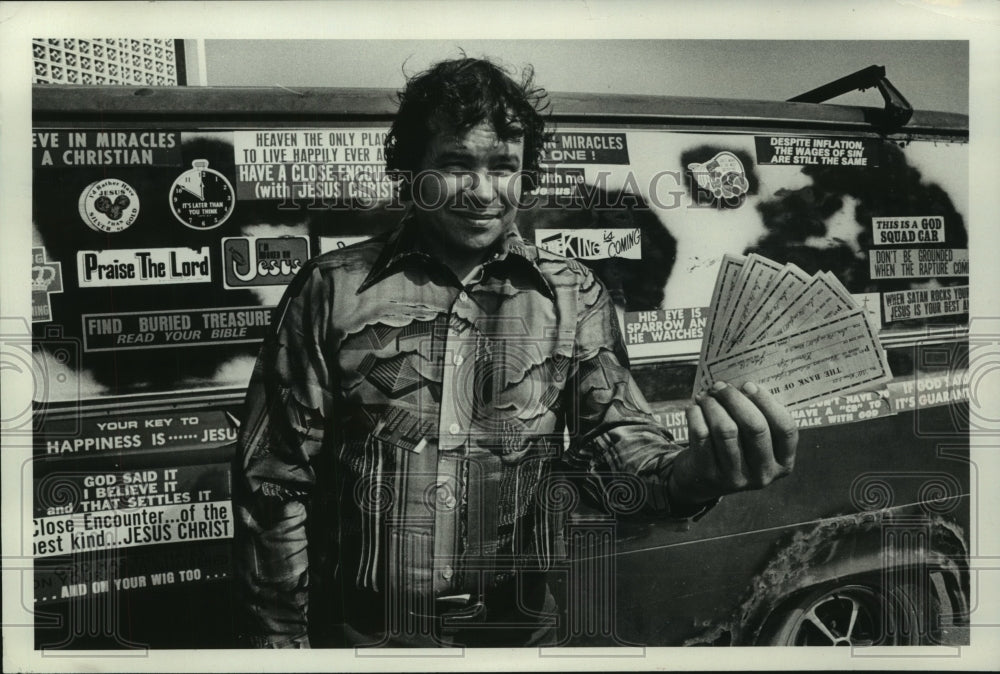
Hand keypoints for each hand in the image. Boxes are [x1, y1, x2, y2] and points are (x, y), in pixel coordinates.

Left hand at [668, 381, 797, 506]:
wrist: (701, 481)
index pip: (785, 429)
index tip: (748, 385)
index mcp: (783, 462)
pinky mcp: (709, 475)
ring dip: (713, 405)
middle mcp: (763, 474)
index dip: (767, 402)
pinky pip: (702, 435)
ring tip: (706, 396)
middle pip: (755, 427)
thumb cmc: (734, 448)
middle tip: (720, 386)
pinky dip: (696, 415)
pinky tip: (695, 408)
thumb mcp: (753, 440)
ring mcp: (736, 478)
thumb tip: (742, 384)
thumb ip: (757, 416)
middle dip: (735, 399)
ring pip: (726, 430)